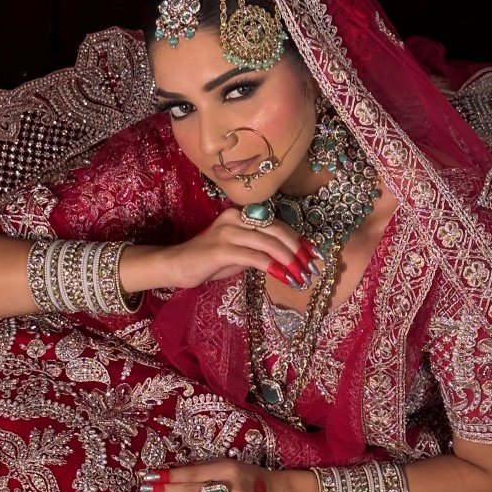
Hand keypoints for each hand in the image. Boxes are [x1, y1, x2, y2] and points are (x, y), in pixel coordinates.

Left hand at [136, 459, 318, 491]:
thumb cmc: (249, 476)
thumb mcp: (229, 465)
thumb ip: (203, 469)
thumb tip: (172, 472)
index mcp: (230, 470)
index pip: (194, 474)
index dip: (171, 476)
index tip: (151, 475)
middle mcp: (233, 490)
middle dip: (166, 491)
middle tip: (146, 489)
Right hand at [163, 209, 321, 290]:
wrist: (177, 266)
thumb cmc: (208, 261)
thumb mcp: (238, 252)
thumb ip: (259, 249)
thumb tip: (288, 258)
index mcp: (241, 214)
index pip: (277, 224)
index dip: (298, 239)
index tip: (314, 254)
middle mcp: (235, 217)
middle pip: (277, 230)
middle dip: (298, 250)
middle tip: (311, 267)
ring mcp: (227, 232)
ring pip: (268, 243)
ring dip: (289, 260)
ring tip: (301, 275)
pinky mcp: (221, 249)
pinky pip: (254, 256)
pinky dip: (272, 267)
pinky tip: (284, 277)